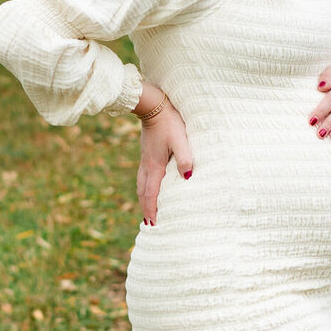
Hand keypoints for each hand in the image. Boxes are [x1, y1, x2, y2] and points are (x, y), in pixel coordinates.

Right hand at [135, 83, 192, 224]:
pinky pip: (143, 177)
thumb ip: (185, 158)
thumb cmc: (169, 122)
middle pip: (143, 192)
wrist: (153, 105)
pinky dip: (145, 188)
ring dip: (144, 199)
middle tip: (150, 224)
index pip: (151, 193)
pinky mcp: (147, 154)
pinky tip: (149, 188)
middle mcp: (147, 165)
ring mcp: (145, 160)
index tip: (153, 224)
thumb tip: (188, 177)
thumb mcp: (180, 139)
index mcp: (155, 165)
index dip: (152, 210)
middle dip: (146, 209)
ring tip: (148, 211)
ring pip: (141, 185)